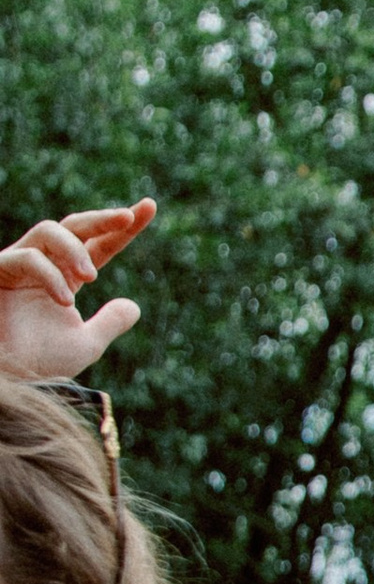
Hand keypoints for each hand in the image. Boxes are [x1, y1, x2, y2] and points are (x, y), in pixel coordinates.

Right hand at [0, 202, 154, 378]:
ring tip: (91, 277)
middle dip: (102, 218)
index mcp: (66, 275)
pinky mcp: (0, 270)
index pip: (99, 245)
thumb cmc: (39, 361)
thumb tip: (134, 306)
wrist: (11, 376)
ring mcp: (19, 263)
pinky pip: (28, 258)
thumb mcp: (86, 344)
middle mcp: (44, 263)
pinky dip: (51, 276)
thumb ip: (110, 323)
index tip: (149, 206)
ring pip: (49, 231)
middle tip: (127, 218)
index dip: (122, 228)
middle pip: (75, 226)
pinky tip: (65, 300)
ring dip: (74, 249)